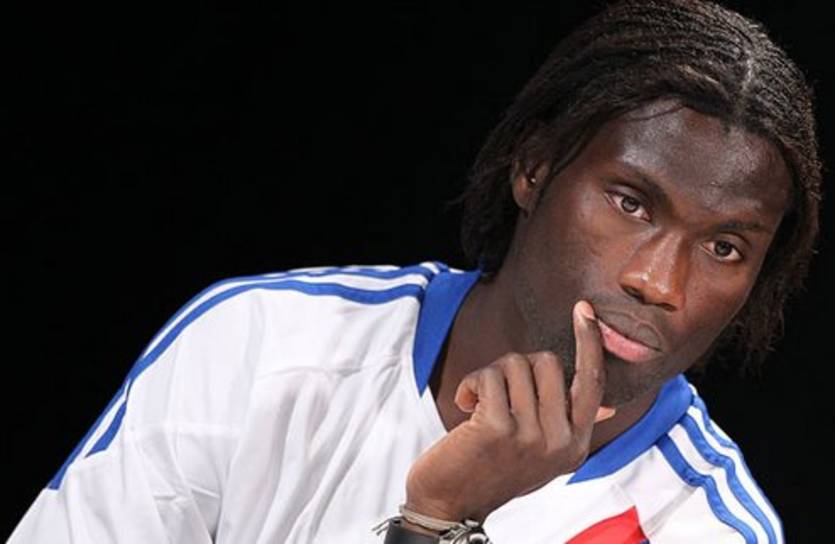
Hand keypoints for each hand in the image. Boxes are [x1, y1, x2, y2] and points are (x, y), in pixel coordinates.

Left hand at [404, 300, 613, 522]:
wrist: (450, 503)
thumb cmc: (493, 469)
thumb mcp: (542, 454)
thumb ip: (572, 425)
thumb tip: (610, 406)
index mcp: (576, 445)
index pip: (593, 383)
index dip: (590, 343)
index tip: (584, 310)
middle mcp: (560, 441)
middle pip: (547, 362)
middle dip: (515, 365)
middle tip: (497, 393)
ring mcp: (531, 436)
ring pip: (516, 364)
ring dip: (489, 376)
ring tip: (479, 404)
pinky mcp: (499, 429)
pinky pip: (489, 376)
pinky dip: (470, 384)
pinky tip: (464, 405)